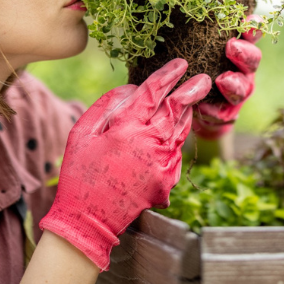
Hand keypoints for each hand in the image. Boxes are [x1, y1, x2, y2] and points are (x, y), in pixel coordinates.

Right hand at [40, 59, 210, 269]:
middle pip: (177, 108)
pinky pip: (177, 152)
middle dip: (192, 90)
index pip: (153, 92)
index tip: (180, 63)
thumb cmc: (80, 173)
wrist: (89, 220)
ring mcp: (162, 163)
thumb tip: (131, 88)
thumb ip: (106, 105)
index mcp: (126, 128)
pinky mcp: (168, 180)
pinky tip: (173, 134)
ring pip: (181, 130)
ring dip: (187, 113)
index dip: (168, 75)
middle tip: (204, 78)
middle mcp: (150, 143)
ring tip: (191, 101)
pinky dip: (176, 140)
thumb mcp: (81, 134)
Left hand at [192, 17, 262, 139]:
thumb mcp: (194, 48)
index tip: (248, 20)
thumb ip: (196, 34)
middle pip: (253, 59)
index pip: (251, 35)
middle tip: (230, 47)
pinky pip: (223, 114)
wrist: (190, 106)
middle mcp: (243, 69)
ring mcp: (238, 92)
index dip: (254, 27)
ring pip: (242, 88)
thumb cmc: (193, 68)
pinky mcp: (227, 114)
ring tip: (222, 81)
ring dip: (233, 84)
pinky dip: (213, 110)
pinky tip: (204, 107)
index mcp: (238, 49)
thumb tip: (179, 7)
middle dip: (244, 52)